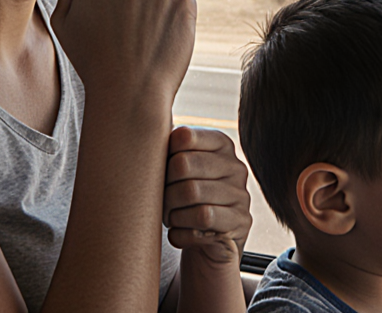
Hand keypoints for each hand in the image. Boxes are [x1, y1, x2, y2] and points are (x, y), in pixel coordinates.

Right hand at [50, 0, 195, 113]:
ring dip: (153, 8)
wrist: (129, 92)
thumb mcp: (61, 22)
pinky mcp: (185, 0)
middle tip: (126, 32)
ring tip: (142, 40)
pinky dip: (173, 20)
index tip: (108, 20)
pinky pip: (179, 5)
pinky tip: (159, 42)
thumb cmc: (91, 60)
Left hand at [163, 126, 252, 265]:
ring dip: (170, 210)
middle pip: (183, 164)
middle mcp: (235, 166)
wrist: (207, 246)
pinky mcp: (240, 222)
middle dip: (163, 187)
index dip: (163, 156)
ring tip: (168, 217)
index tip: (160, 174)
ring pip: (191, 193)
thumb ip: (166, 150)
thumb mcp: (178, 172)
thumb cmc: (184, 201)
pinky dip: (181, 229)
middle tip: (159, 202)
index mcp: (220, 145)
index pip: (184, 136)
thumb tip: (141, 134)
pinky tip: (178, 232)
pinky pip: (202, 220)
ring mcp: (240, 194)